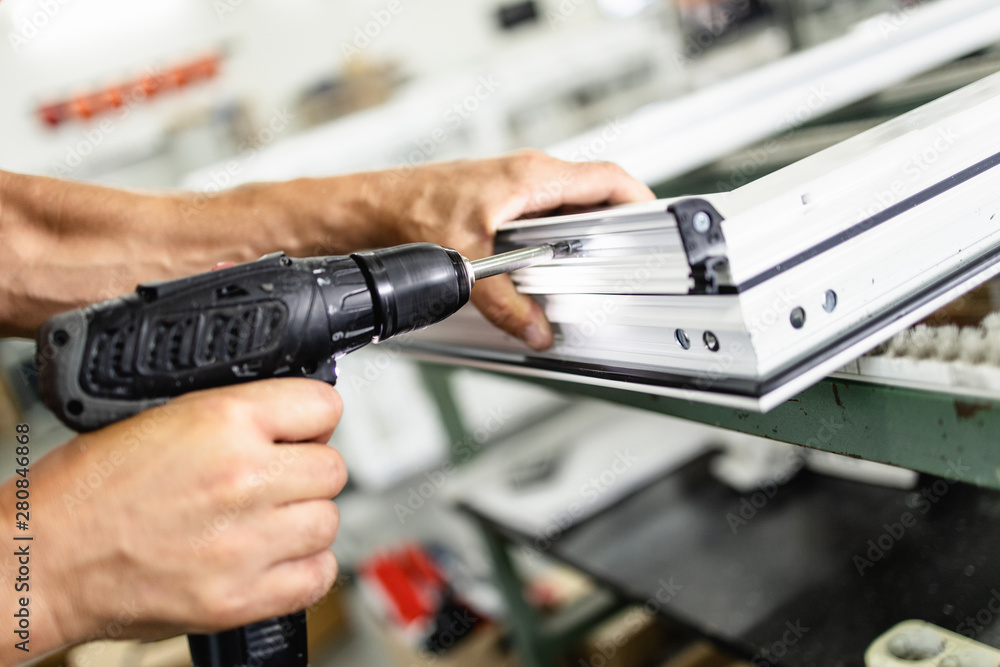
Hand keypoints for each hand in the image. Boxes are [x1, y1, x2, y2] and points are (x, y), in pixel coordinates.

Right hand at [3, 379, 345, 656]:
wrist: (42, 558)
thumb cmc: (88, 491)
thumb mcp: (164, 418)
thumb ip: (236, 418)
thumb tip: (291, 421)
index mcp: (223, 422)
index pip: (323, 406)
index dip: (314, 420)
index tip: (303, 431)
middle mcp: (242, 478)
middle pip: (332, 468)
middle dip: (308, 472)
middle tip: (278, 481)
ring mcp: (245, 542)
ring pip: (328, 521)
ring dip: (305, 521)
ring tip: (268, 522)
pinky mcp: (238, 597)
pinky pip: (316, 576)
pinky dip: (304, 568)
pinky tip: (274, 558)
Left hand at [365, 151, 654, 349]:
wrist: (370, 209)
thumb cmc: (409, 211)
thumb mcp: (465, 263)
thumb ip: (505, 303)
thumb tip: (534, 330)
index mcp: (532, 178)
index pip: (608, 180)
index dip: (639, 203)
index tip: (658, 229)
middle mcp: (528, 177)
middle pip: (594, 198)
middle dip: (614, 231)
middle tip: (626, 263)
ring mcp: (515, 190)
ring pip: (569, 211)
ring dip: (582, 240)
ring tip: (590, 272)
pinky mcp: (500, 204)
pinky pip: (544, 220)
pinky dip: (554, 245)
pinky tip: (546, 270)